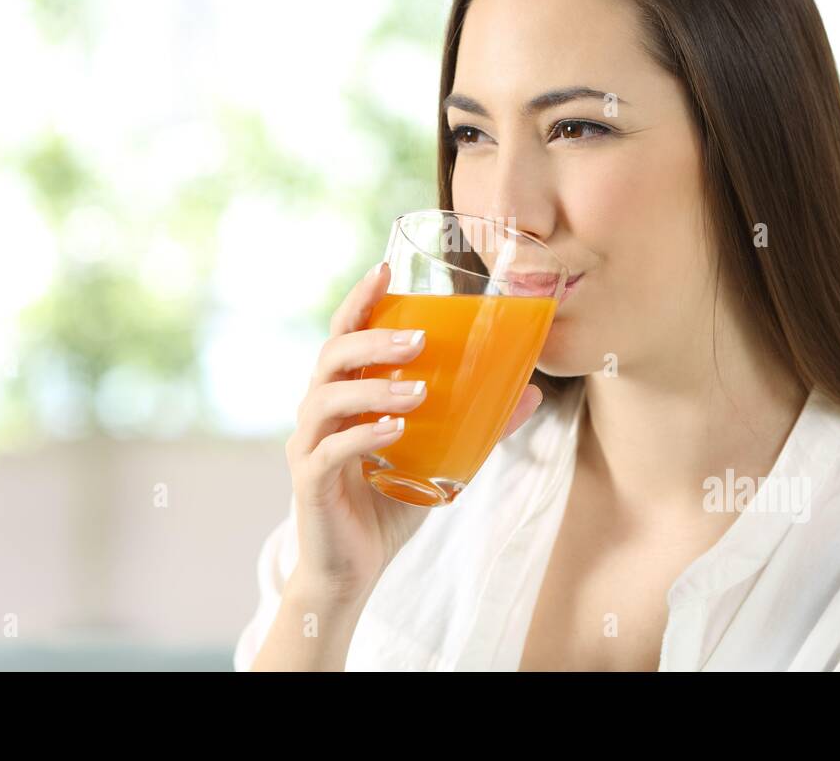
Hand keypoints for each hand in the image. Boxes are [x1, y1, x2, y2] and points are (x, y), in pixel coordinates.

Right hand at [283, 262, 544, 600]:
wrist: (352, 569)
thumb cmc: (388, 504)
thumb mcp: (440, 457)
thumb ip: (478, 424)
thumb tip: (531, 392)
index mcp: (344, 394)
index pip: (345, 335)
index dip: (361, 301)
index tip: (386, 270)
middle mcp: (319, 411)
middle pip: (333, 356)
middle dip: (374, 340)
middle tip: (420, 341)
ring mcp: (308, 445)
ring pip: (328, 398)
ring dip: (374, 388)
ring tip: (419, 390)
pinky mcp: (309, 481)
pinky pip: (330, 449)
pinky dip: (363, 435)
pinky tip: (395, 431)